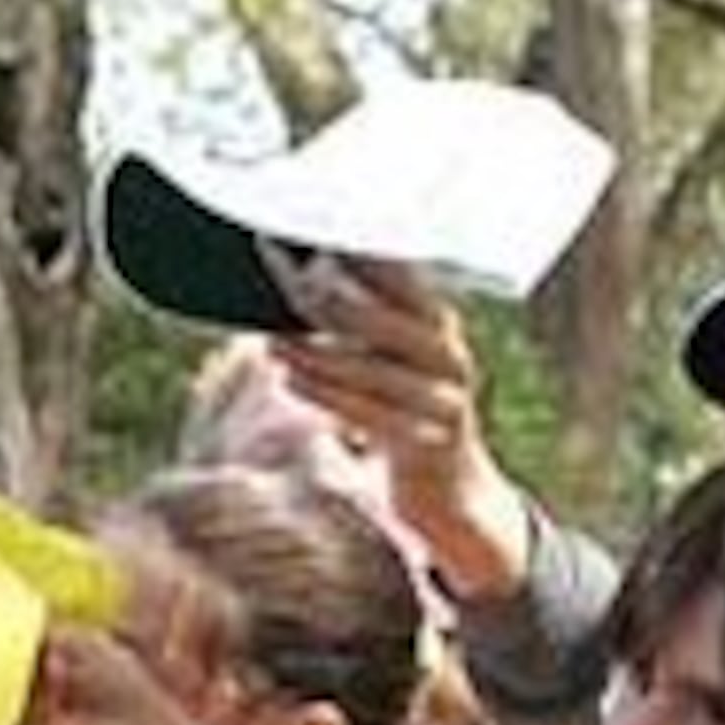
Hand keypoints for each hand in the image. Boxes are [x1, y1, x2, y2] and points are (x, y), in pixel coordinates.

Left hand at [269, 256, 524, 596]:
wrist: (452, 494)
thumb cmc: (404, 417)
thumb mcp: (386, 363)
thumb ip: (354, 321)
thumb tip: (299, 271)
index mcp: (438, 323)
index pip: (395, 272)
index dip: (349, 250)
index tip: (299, 230)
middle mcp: (447, 353)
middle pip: (378, 314)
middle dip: (325, 297)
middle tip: (286, 287)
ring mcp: (444, 397)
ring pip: (368, 366)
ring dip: (314, 352)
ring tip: (272, 343)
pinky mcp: (430, 440)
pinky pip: (369, 412)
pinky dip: (325, 395)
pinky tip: (290, 381)